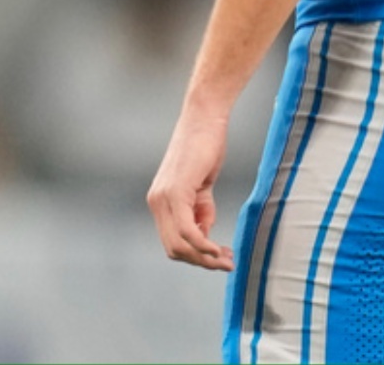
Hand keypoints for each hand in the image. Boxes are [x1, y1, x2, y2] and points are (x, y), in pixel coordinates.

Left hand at [147, 106, 235, 270]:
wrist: (205, 119)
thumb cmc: (205, 148)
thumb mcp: (201, 187)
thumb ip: (200, 211)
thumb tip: (204, 235)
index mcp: (160, 202)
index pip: (172, 242)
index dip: (196, 256)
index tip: (220, 258)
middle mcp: (156, 202)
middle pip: (174, 249)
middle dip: (201, 262)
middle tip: (227, 263)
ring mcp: (163, 198)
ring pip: (179, 244)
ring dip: (205, 258)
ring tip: (227, 259)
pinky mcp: (175, 192)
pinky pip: (187, 231)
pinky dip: (203, 245)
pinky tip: (217, 249)